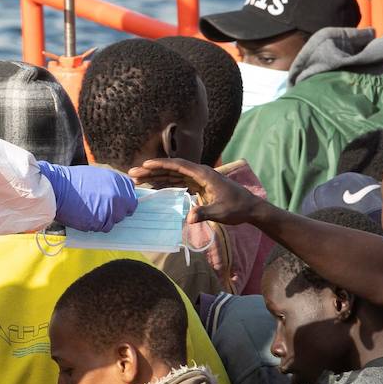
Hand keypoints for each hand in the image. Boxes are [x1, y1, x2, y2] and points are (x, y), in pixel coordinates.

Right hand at [36, 162, 137, 231]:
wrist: (57, 188)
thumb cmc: (73, 180)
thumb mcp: (98, 175)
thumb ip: (113, 185)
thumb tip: (121, 195)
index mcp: (118, 182)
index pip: (132, 197)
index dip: (124, 201)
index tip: (117, 203)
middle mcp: (118, 196)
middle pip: (126, 211)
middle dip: (116, 212)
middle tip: (101, 208)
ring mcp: (110, 210)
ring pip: (114, 221)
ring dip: (105, 219)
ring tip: (90, 210)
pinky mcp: (101, 222)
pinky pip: (103, 227)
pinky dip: (96, 224)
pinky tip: (86, 215)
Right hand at [129, 158, 262, 225]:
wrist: (250, 207)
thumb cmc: (237, 208)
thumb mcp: (221, 212)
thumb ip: (204, 213)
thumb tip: (189, 218)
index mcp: (204, 174)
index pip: (178, 166)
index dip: (161, 165)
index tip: (145, 165)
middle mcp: (199, 173)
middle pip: (172, 169)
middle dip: (152, 170)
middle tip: (132, 173)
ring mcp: (198, 179)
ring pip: (173, 175)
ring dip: (156, 176)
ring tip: (138, 179)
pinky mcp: (198, 185)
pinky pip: (178, 182)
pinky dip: (165, 183)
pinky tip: (153, 186)